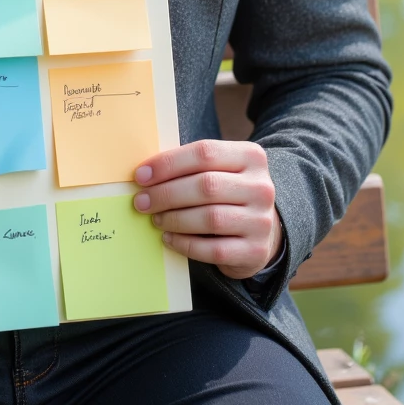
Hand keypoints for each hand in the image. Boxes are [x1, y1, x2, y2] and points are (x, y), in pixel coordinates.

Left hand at [133, 139, 282, 279]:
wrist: (261, 232)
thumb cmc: (228, 195)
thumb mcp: (220, 171)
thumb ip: (191, 167)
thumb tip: (146, 173)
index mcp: (251, 157)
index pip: (205, 153)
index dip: (169, 163)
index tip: (141, 175)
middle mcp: (261, 187)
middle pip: (206, 185)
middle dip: (167, 193)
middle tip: (141, 201)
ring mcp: (261, 221)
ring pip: (210, 218)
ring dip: (174, 219)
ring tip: (156, 219)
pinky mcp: (255, 251)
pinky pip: (213, 249)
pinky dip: (186, 244)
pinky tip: (169, 238)